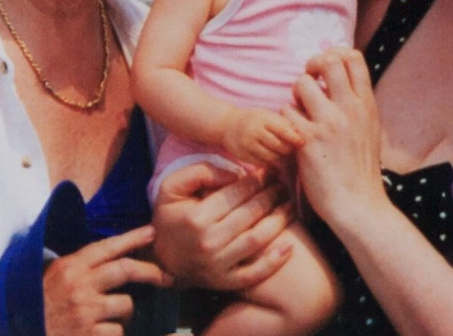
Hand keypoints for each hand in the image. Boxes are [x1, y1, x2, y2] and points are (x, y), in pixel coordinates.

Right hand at [43, 226, 172, 334]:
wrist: (15, 335)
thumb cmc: (37, 306)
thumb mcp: (52, 276)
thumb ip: (80, 266)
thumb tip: (115, 254)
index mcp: (70, 267)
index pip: (108, 246)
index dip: (133, 238)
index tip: (152, 232)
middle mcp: (79, 286)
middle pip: (126, 269)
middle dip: (151, 272)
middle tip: (167, 277)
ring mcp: (84, 312)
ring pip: (126, 305)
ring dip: (125, 312)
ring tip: (111, 317)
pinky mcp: (88, 335)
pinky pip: (117, 332)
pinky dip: (113, 334)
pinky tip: (98, 334)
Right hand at [151, 163, 293, 289]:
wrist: (162, 259)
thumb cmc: (170, 217)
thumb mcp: (172, 187)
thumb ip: (201, 172)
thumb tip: (235, 173)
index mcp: (196, 218)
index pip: (236, 194)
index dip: (257, 180)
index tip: (269, 170)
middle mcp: (208, 242)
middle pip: (251, 214)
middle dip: (271, 195)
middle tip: (282, 183)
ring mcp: (218, 265)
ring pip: (258, 239)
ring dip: (279, 220)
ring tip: (290, 204)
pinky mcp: (225, 282)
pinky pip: (254, 274)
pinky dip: (274, 262)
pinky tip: (289, 246)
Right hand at [222, 108, 303, 166]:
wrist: (228, 125)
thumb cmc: (254, 119)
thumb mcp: (268, 115)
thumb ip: (284, 124)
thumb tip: (300, 135)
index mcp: (263, 119)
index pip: (283, 131)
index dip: (294, 138)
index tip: (302, 143)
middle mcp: (254, 132)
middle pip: (279, 146)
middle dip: (289, 149)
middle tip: (293, 149)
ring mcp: (247, 145)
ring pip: (271, 157)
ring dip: (281, 157)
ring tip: (284, 154)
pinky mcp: (243, 156)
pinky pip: (262, 163)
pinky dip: (270, 162)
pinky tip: (273, 158)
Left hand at [282, 48, 384, 222]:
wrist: (358, 204)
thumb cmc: (361, 170)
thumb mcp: (370, 130)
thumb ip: (358, 105)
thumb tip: (344, 83)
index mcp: (367, 105)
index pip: (353, 58)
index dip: (335, 54)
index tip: (326, 71)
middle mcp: (349, 109)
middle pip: (328, 61)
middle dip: (312, 65)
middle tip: (308, 81)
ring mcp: (328, 123)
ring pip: (301, 84)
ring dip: (295, 95)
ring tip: (299, 112)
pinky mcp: (307, 139)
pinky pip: (286, 111)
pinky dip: (286, 119)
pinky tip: (293, 133)